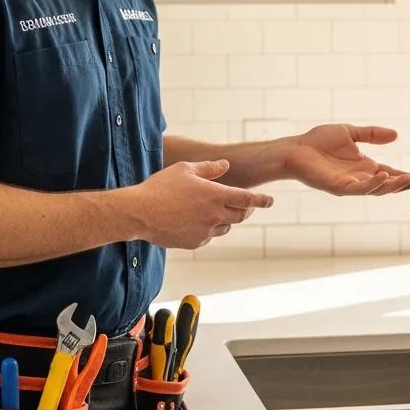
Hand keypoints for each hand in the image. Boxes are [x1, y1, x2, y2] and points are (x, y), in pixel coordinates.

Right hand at [131, 160, 272, 248]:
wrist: (139, 213)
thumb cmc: (161, 187)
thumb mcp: (185, 169)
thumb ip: (209, 168)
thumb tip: (225, 165)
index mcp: (216, 195)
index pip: (247, 198)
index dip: (261, 200)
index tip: (270, 201)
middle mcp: (214, 215)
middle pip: (240, 215)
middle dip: (246, 210)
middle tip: (245, 206)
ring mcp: (205, 231)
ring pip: (225, 227)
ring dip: (226, 220)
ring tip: (215, 212)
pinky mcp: (194, 243)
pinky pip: (208, 237)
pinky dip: (208, 229)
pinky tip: (195, 222)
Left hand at [283, 124, 409, 195]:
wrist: (296, 148)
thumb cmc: (318, 142)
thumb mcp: (350, 132)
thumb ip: (372, 134)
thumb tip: (395, 134)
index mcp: (364, 167)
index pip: (391, 173)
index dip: (406, 176)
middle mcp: (360, 178)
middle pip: (388, 185)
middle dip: (405, 184)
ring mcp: (350, 184)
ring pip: (377, 189)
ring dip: (394, 186)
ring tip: (409, 180)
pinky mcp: (339, 187)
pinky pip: (359, 188)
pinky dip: (373, 184)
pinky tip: (384, 178)